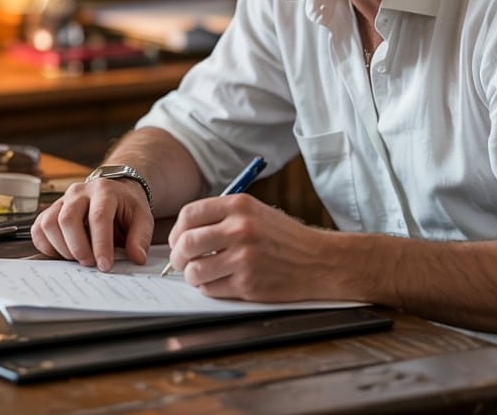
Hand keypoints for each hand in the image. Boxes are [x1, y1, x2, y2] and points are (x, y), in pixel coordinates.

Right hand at [30, 177, 153, 271]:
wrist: (113, 190)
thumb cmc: (125, 206)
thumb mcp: (142, 218)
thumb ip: (140, 238)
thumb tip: (137, 258)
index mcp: (104, 191)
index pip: (99, 217)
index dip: (101, 244)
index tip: (104, 265)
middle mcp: (79, 192)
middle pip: (68, 219)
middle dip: (78, 248)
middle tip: (90, 264)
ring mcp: (62, 200)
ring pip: (49, 224)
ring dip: (62, 248)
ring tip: (78, 258)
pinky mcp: (50, 210)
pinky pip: (38, 229)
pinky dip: (47, 246)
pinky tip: (63, 253)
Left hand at [166, 194, 329, 301]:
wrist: (319, 261)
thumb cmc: (285, 238)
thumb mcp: (256, 212)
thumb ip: (223, 217)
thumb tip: (184, 233)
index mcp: (240, 206)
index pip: (189, 214)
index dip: (177, 230)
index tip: (178, 241)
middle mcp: (241, 229)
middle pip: (186, 243)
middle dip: (178, 257)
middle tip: (181, 262)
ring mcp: (244, 257)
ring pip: (195, 270)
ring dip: (192, 276)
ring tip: (200, 275)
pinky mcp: (248, 283)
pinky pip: (211, 289)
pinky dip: (209, 288)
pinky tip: (220, 283)